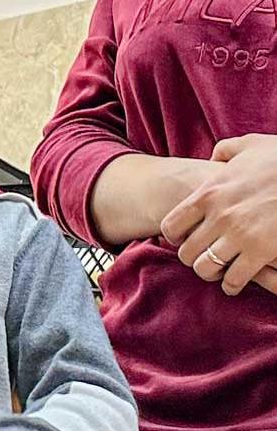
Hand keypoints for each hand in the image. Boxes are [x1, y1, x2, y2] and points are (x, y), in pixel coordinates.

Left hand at [161, 134, 276, 295]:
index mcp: (209, 193)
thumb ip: (226, 150)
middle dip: (192, 258)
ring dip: (211, 272)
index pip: (171, 226)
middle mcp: (218, 216)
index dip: (174, 237)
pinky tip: (236, 282)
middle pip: (186, 252)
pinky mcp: (260, 251)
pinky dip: (232, 284)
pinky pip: (234, 279)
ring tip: (218, 271)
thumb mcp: (250, 146)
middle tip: (203, 258)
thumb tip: (215, 156)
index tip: (185, 239)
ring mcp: (239, 235)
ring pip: (205, 268)